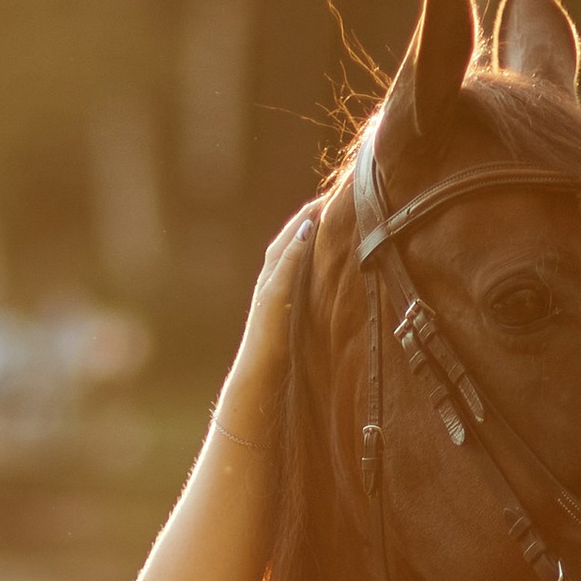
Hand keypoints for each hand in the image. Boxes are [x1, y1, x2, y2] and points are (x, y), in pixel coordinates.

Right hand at [210, 205, 317, 431]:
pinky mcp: (271, 301)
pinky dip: (294, 247)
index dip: (303, 233)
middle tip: (323, 198)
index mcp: (274, 295)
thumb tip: (321, 308)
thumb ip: (302, 316)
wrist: (256, 382)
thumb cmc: (276, 363)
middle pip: (284, 245)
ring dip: (298, 226)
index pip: (288, 256)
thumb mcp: (294, 334)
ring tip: (318, 205)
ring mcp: (266, 293)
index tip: (323, 213)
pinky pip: (284, 268)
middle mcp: (267, 288)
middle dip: (302, 220)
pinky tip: (308, 230)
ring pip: (282, 250)